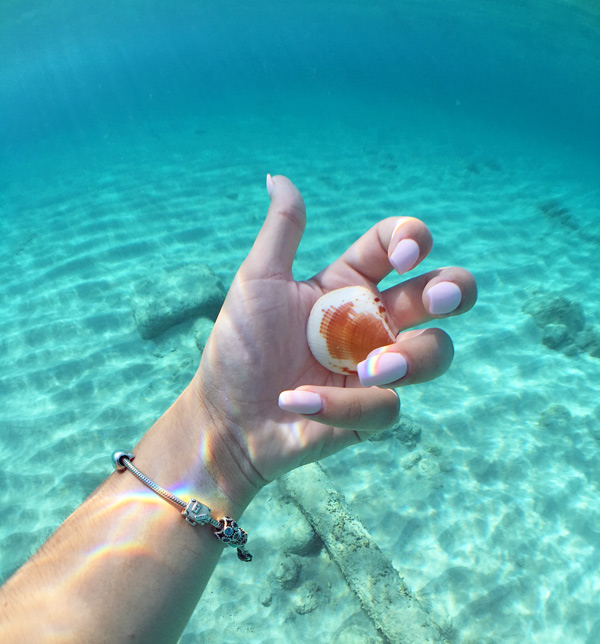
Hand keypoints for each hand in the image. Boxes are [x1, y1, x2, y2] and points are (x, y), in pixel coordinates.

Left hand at [187, 175, 476, 507]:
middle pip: (445, 295)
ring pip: (435, 353)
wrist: (224, 418)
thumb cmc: (238, 350)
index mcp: (351, 283)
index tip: (401, 256)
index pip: (398, 245)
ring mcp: (378, 367)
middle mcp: (374, 321)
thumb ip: (280, 233)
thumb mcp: (256, 284)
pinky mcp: (371, 413)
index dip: (412, 238)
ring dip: (413, 359)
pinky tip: (298, 402)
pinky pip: (388, 407)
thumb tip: (278, 178)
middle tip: (440, 298)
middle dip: (456, 290)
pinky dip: (343, 406)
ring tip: (369, 371)